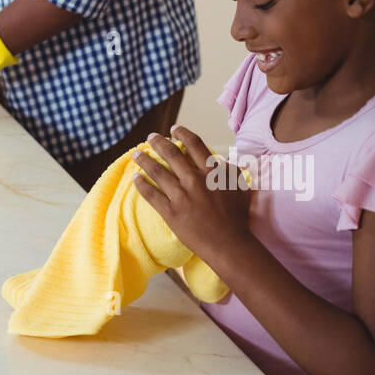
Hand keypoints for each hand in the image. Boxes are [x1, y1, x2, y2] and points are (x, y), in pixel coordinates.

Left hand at [131, 124, 251, 264]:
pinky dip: (141, 184)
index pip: (194, 144)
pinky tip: (135, 178)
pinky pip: (151, 194)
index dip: (182, 133)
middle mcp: (195, 180)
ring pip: (158, 171)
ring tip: (137, 154)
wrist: (229, 245)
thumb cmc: (237, 217)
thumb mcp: (239, 187)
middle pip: (172, 154)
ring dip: (144, 160)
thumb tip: (224, 160)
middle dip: (158, 142)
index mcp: (212, 172)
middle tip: (151, 137)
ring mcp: (182, 196)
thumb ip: (231, 171)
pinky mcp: (171, 212)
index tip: (174, 129)